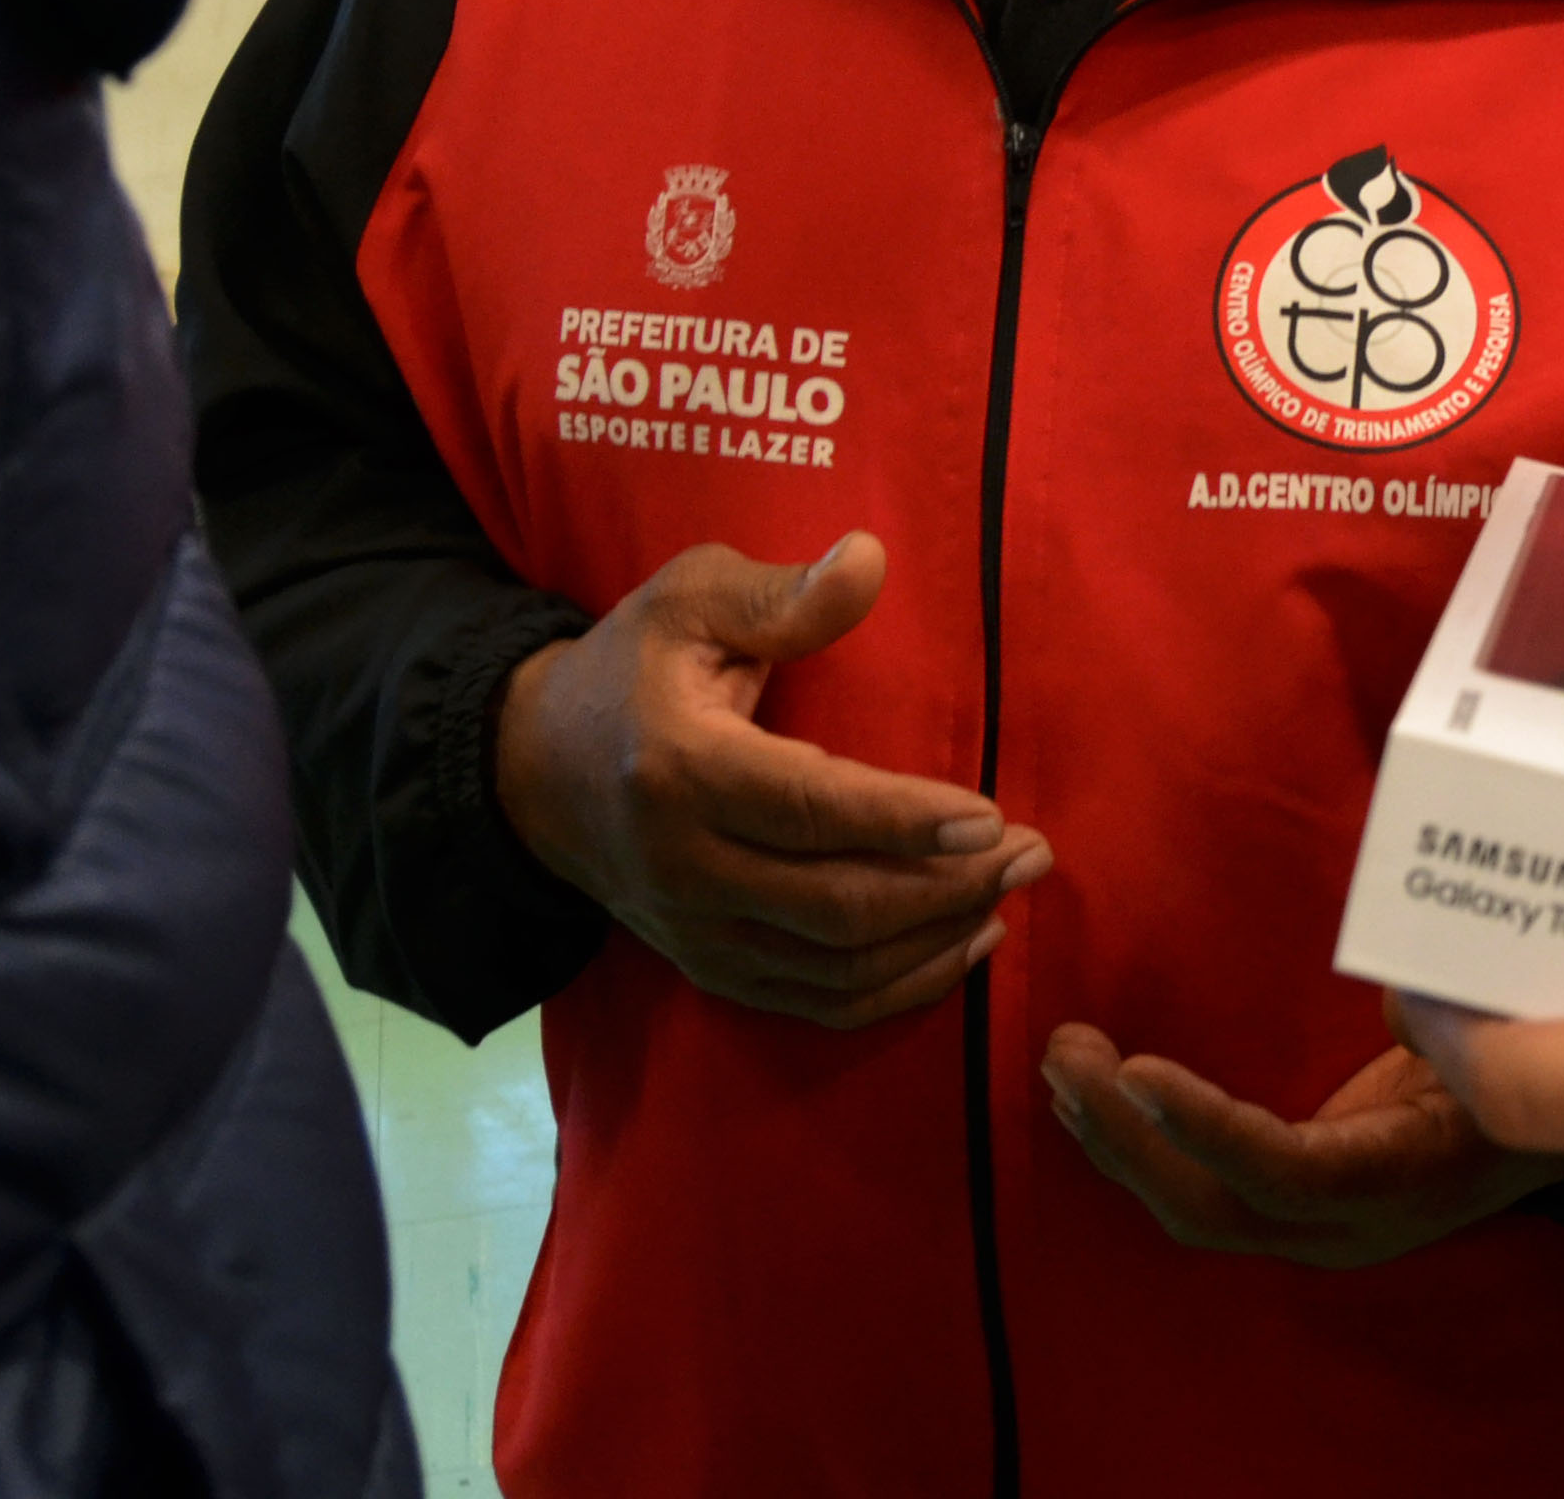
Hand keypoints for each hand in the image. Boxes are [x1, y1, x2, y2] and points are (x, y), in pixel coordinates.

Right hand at [494, 534, 1051, 1027]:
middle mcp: (684, 866)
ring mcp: (694, 931)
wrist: (531, 772)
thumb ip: (780, 593)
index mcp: (681, 770)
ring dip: (935, 942)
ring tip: (1009, 895)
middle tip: (1032, 854)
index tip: (992, 816)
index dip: (904, 820)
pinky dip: (894, 990)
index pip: (809, 809)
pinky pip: (814, 1004)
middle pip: (836, 905)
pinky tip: (957, 949)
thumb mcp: (688, 600)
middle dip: (948, 886)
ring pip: (835, 968)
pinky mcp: (708, 968)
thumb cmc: (632, 669)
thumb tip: (871, 560)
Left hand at [1044, 1016, 1563, 1267]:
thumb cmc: (1533, 1068)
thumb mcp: (1516, 1045)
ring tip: (1063, 1067)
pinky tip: (1091, 1099)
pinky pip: (1198, 1192)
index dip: (1209, 1128)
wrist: (1548, 1129)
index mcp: (1404, 1182)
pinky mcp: (1287, 1212)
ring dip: (1117, 1139)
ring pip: (1193, 1208)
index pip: (1287, 1173)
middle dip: (1129, 1134)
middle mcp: (1347, 1226)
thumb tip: (1400, 1010)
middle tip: (1068, 1052)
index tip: (1137, 1069)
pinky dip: (1138, 1145)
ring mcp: (1312, 1229)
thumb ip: (1459, 1031)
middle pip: (1214, 1204)